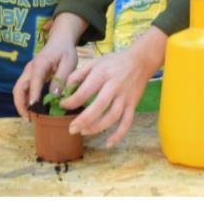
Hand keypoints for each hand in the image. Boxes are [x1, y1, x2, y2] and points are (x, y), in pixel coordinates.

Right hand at [12, 12, 86, 119]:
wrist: (60, 41)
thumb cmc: (65, 51)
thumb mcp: (68, 63)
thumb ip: (61, 78)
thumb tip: (54, 95)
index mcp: (40, 64)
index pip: (34, 81)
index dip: (33, 95)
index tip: (33, 108)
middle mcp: (30, 69)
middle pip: (19, 87)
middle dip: (20, 104)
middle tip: (28, 118)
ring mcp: (28, 72)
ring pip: (18, 90)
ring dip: (21, 103)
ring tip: (29, 117)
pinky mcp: (30, 76)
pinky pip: (23, 89)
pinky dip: (24, 100)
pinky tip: (32, 109)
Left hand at [60, 26, 165, 148]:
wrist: (140, 61)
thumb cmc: (114, 61)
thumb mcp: (95, 62)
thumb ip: (79, 74)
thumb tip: (65, 88)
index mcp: (102, 74)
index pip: (85, 91)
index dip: (72, 101)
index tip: (63, 105)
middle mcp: (114, 86)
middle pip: (98, 106)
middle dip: (83, 120)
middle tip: (71, 129)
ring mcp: (125, 97)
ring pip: (112, 117)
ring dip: (97, 127)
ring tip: (84, 132)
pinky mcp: (133, 105)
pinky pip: (127, 122)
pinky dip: (119, 135)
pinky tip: (108, 143)